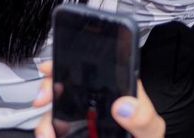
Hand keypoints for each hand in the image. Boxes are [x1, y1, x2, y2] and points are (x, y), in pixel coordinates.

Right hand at [33, 62, 165, 137]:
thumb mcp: (150, 129)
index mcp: (121, 91)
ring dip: (45, 118)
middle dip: (50, 87)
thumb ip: (143, 117)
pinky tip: (48, 136)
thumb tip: (124, 105)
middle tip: (43, 99)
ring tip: (47, 133)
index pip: (98, 69)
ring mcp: (84, 118)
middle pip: (69, 85)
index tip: (54, 67)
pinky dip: (46, 131)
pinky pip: (54, 127)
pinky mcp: (73, 132)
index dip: (74, 63)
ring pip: (57, 108)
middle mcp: (100, 101)